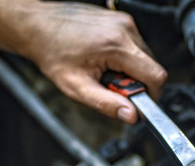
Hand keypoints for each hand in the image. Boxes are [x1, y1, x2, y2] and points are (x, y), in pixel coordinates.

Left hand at [20, 2, 166, 123]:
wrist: (38, 27)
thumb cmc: (52, 53)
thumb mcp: (77, 87)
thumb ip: (107, 104)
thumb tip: (131, 115)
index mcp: (117, 45)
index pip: (156, 76)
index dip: (152, 95)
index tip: (137, 102)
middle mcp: (125, 29)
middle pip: (152, 66)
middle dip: (136, 83)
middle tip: (111, 86)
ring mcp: (124, 22)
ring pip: (144, 57)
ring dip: (130, 70)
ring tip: (104, 70)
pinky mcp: (121, 20)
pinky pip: (135, 46)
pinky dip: (124, 58)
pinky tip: (104, 59)